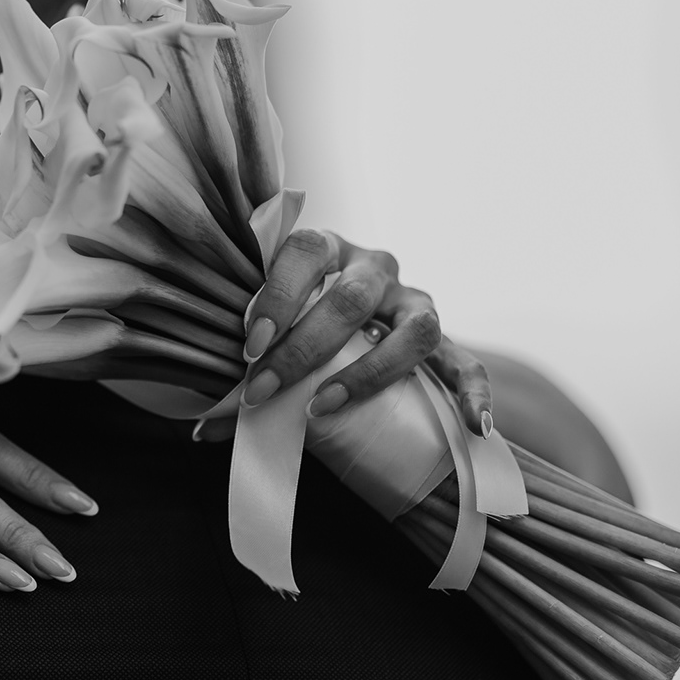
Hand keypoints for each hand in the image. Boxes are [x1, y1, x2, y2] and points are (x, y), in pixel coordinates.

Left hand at [201, 229, 490, 439]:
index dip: (276, 296)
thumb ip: (245, 368)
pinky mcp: (445, 341)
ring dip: (368, 373)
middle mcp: (375, 269)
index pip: (303, 252)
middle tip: (263, 390)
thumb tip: (205, 430)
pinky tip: (474, 427)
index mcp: (327, 249)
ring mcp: (414, 302)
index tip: (249, 345)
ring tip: (322, 409)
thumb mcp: (273, 330)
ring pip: (414, 328)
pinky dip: (475, 395)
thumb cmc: (299, 323)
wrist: (359, 322)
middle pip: (351, 298)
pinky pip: (468, 364)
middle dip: (304, 348)